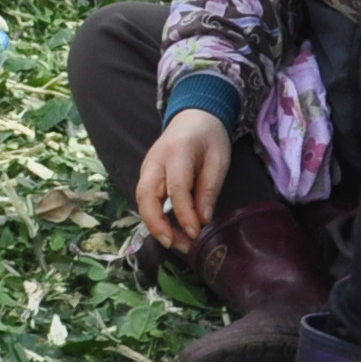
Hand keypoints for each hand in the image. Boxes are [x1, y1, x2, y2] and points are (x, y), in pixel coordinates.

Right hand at [139, 110, 233, 252]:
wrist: (193, 116)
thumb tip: (203, 220)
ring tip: (175, 243)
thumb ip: (209, 188)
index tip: (195, 233)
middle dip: (157, 224)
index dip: (184, 214)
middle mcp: (155, 160)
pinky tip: (169, 230)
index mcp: (177, 152)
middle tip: (174, 244)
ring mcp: (147, 167)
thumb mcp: (218, 160)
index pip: (176, 188)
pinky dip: (154, 217)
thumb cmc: (209, 137)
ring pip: (141, 200)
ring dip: (154, 224)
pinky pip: (145, 198)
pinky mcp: (146, 174)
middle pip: (146, 195)